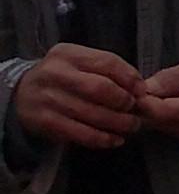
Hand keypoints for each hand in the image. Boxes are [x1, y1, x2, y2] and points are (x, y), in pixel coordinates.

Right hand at [13, 45, 140, 150]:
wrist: (21, 94)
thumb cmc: (64, 79)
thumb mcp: (80, 64)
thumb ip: (108, 70)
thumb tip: (140, 88)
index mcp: (67, 54)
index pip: (107, 62)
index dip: (131, 79)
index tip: (142, 91)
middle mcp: (54, 73)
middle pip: (100, 88)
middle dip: (124, 102)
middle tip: (135, 111)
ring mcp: (47, 98)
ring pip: (92, 113)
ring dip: (118, 123)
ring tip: (131, 126)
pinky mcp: (44, 121)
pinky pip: (80, 133)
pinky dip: (102, 139)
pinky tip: (115, 140)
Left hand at [133, 46, 178, 139]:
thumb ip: (168, 80)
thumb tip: (142, 91)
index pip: (157, 112)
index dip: (139, 99)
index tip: (131, 85)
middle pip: (154, 121)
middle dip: (142, 104)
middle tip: (137, 85)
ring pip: (156, 125)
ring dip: (148, 109)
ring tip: (151, 89)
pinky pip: (164, 125)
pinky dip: (157, 112)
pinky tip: (160, 98)